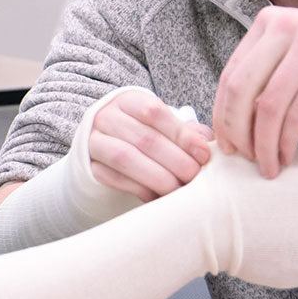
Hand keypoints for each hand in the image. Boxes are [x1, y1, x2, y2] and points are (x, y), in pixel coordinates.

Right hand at [84, 88, 213, 201]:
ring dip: (157, 177)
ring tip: (179, 190)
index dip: (181, 134)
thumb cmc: (144, 132)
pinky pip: (114, 179)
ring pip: (125, 158)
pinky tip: (158, 198)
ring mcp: (94, 142)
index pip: (154, 112)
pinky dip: (139, 189)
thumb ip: (186, 131)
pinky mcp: (90, 166)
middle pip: (143, 138)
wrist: (107, 144)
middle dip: (174, 160)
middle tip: (195, 177)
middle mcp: (107, 117)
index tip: (203, 154)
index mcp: (128, 100)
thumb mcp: (162, 124)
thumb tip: (208, 145)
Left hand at [213, 7, 297, 176]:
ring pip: (266, 107)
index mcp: (272, 21)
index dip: (222, 113)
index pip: (231, 73)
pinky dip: (285, 143)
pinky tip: (286, 157)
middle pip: (240, 89)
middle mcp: (286, 27)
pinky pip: (294, 117)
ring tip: (266, 166)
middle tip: (240, 158)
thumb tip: (235, 120)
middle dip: (235, 131)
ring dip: (261, 145)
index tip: (225, 142)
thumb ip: (271, 75)